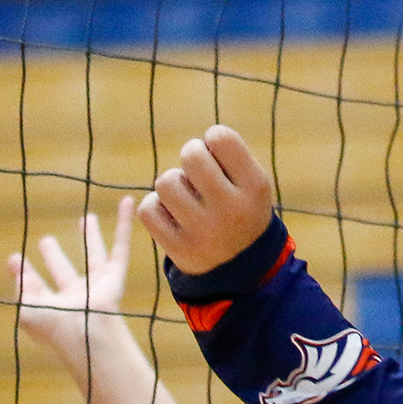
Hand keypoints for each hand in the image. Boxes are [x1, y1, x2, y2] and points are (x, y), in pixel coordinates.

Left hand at [11, 197, 137, 377]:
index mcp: (52, 307)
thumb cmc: (54, 326)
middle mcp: (74, 296)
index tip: (13, 258)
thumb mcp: (27, 310)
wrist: (86, 333)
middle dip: (53, 256)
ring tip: (86, 218)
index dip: (24, 273)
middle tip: (46, 240)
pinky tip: (125, 204)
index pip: (36, 287)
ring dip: (90, 237)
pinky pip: (120, 246)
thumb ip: (21, 288)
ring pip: (93, 256)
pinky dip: (124, 224)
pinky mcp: (115, 277)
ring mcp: (96, 286)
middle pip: (63, 271)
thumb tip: (14, 265)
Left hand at [134, 126, 277, 276]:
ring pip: (166, 181)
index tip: (218, 155)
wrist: (241, 266)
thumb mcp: (250, 182)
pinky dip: (155, 205)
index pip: (221, 137)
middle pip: (191, 155)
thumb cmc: (240, 207)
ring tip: (186, 194)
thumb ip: (228, 156)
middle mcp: (232, 210)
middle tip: (197, 169)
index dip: (213, 139)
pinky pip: (148, 209)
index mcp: (255, 187)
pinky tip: (171, 212)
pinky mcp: (179, 250)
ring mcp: (204, 232)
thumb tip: (191, 147)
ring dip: (173, 182)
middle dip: (190, 155)